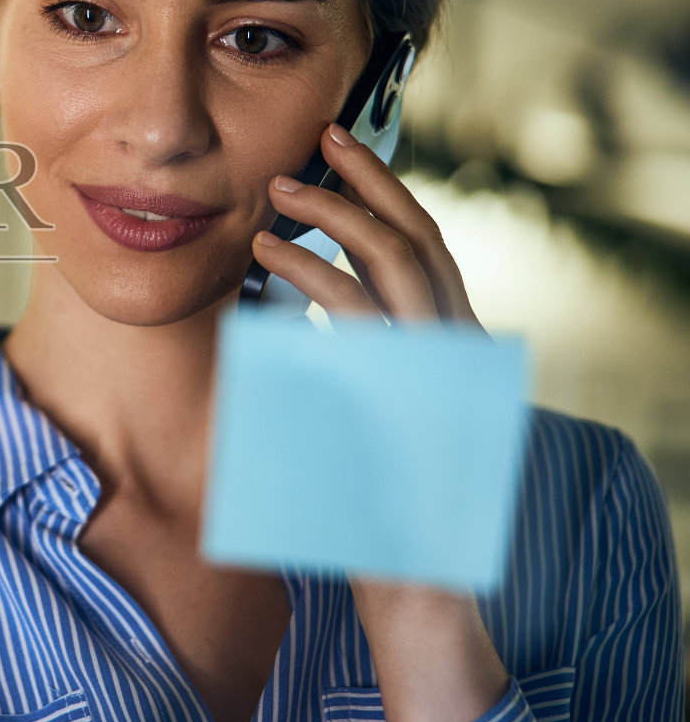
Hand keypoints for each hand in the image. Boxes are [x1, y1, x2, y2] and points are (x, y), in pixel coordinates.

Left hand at [248, 122, 509, 721]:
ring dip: (333, 216)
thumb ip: (351, 360)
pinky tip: (267, 256)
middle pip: (418, 237)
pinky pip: (355, 311)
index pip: (426, 251)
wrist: (414, 581)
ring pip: (394, 261)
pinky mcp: (405, 389)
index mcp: (450, 349)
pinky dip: (310, 272)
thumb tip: (297, 312)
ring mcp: (435, 366)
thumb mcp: (365, 413)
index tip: (343, 159)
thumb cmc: (376, 501)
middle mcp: (454, 348)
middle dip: (368, 181)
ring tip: (277, 195)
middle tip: (319, 139)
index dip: (387, 198)